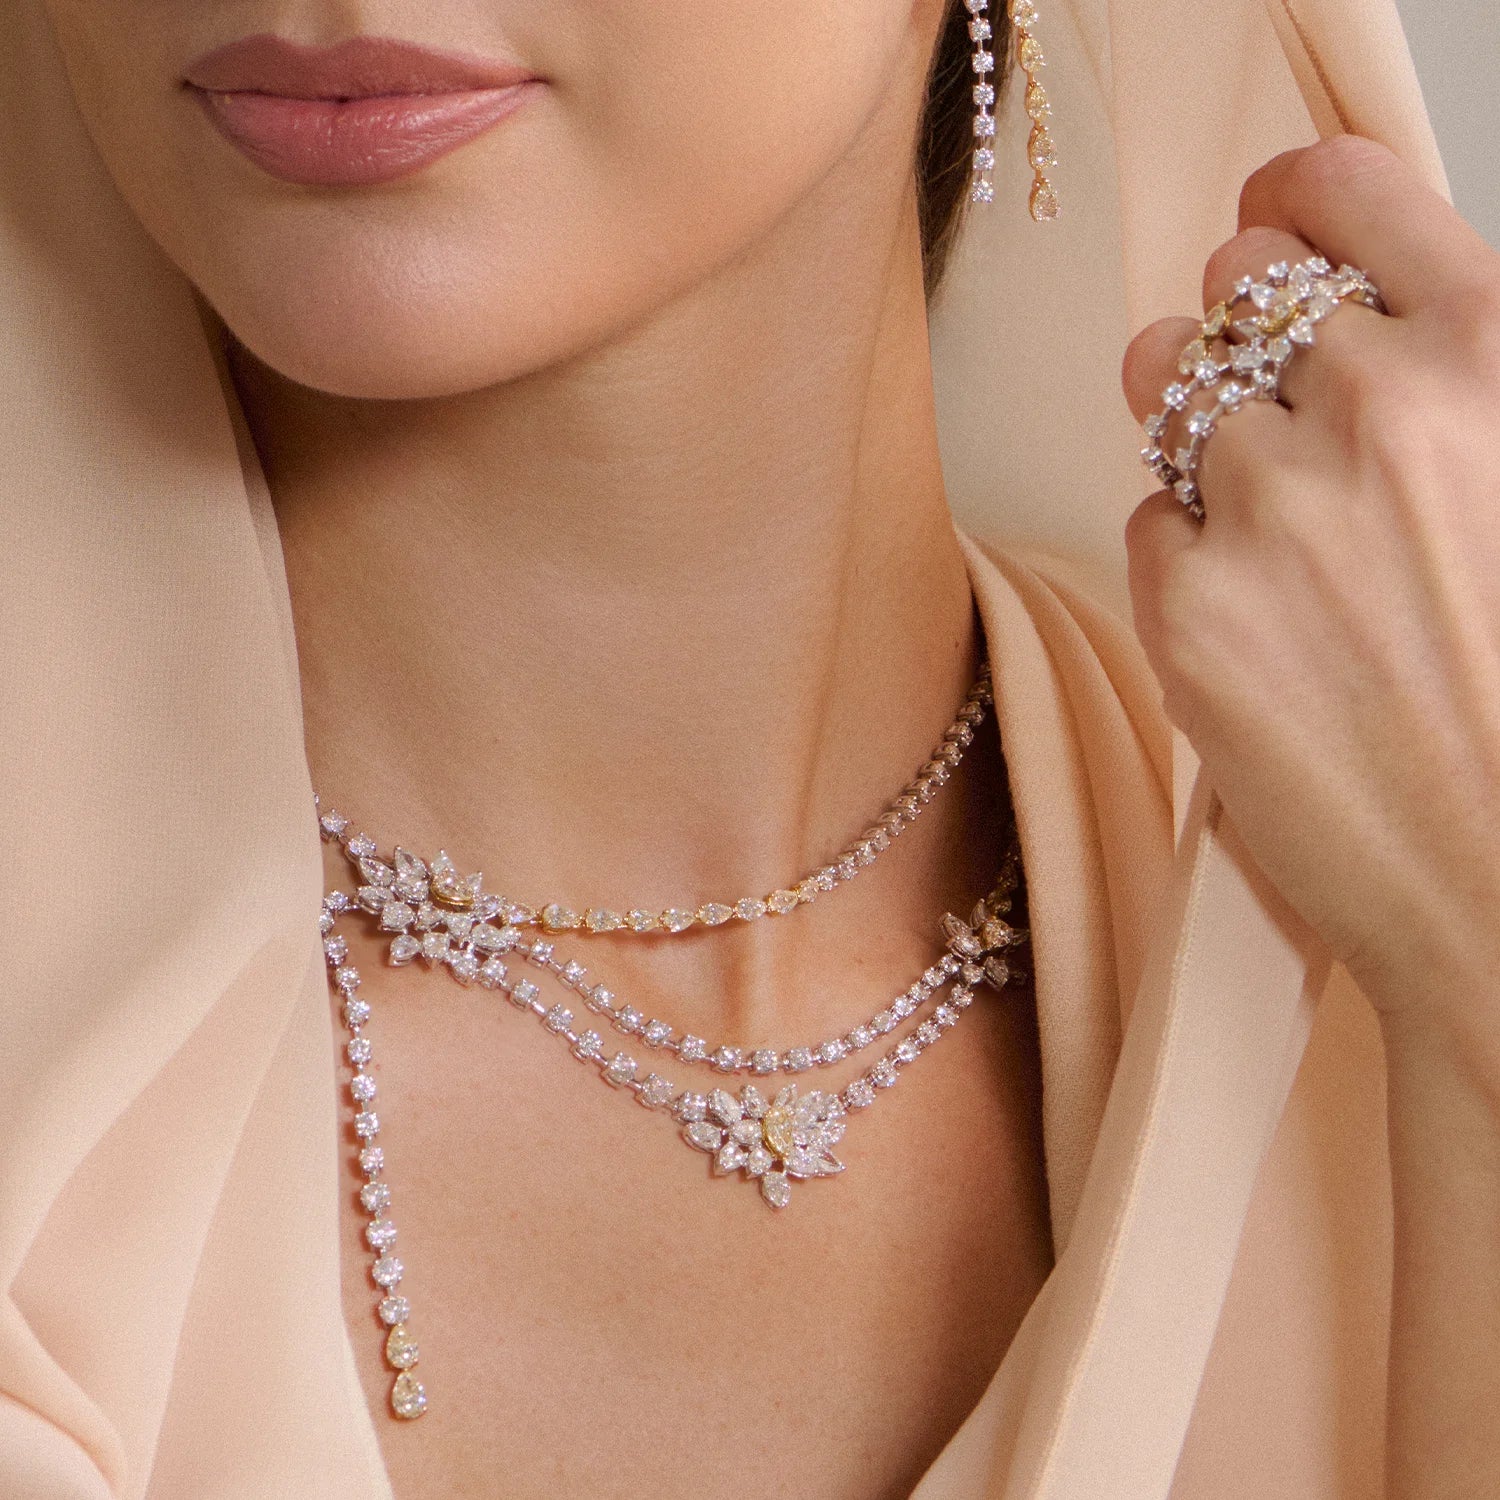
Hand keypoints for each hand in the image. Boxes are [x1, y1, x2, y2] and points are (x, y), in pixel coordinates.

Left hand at [1119, 133, 1499, 1069]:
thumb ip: (1458, 391)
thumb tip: (1357, 327)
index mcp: (1495, 358)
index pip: (1347, 194)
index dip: (1295, 199)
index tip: (1273, 215)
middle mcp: (1381, 410)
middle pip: (1235, 295)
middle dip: (1243, 339)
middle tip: (1271, 411)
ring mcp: (1273, 509)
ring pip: (1167, 394)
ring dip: (1197, 436)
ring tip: (1265, 526)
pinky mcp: (1189, 606)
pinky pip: (1150, 519)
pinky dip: (1188, 553)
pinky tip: (1258, 623)